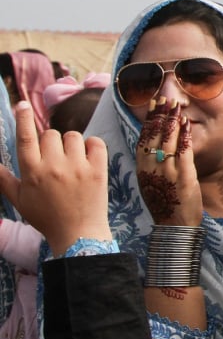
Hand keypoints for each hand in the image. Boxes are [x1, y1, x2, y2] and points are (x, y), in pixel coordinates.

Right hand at [0, 101, 110, 256]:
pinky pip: (95, 142)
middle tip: (54, 161)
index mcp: (32, 172)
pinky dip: (92, 146)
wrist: (78, 234)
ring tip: (71, 162)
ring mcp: (77, 167)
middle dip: (51, 143)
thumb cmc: (46, 217)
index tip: (22, 105)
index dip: (23, 119)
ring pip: (73, 136)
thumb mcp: (20, 201)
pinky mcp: (98, 169)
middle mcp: (53, 166)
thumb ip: (4, 180)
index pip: (26, 138)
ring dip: (71, 144)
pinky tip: (87, 158)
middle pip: (51, 134)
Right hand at [135, 98, 201, 226]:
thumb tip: (153, 145)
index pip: (143, 137)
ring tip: (175, 104)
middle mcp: (151, 167)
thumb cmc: (164, 204)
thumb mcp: (151, 181)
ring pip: (167, 140)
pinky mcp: (183, 176)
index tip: (152, 103)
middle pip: (154, 135)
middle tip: (165, 97)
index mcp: (142, 168)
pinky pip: (182, 151)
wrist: (174, 225)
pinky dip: (183, 135)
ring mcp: (166, 171)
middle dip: (159, 114)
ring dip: (171, 120)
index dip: (148, 119)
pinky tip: (185, 123)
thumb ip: (151, 163)